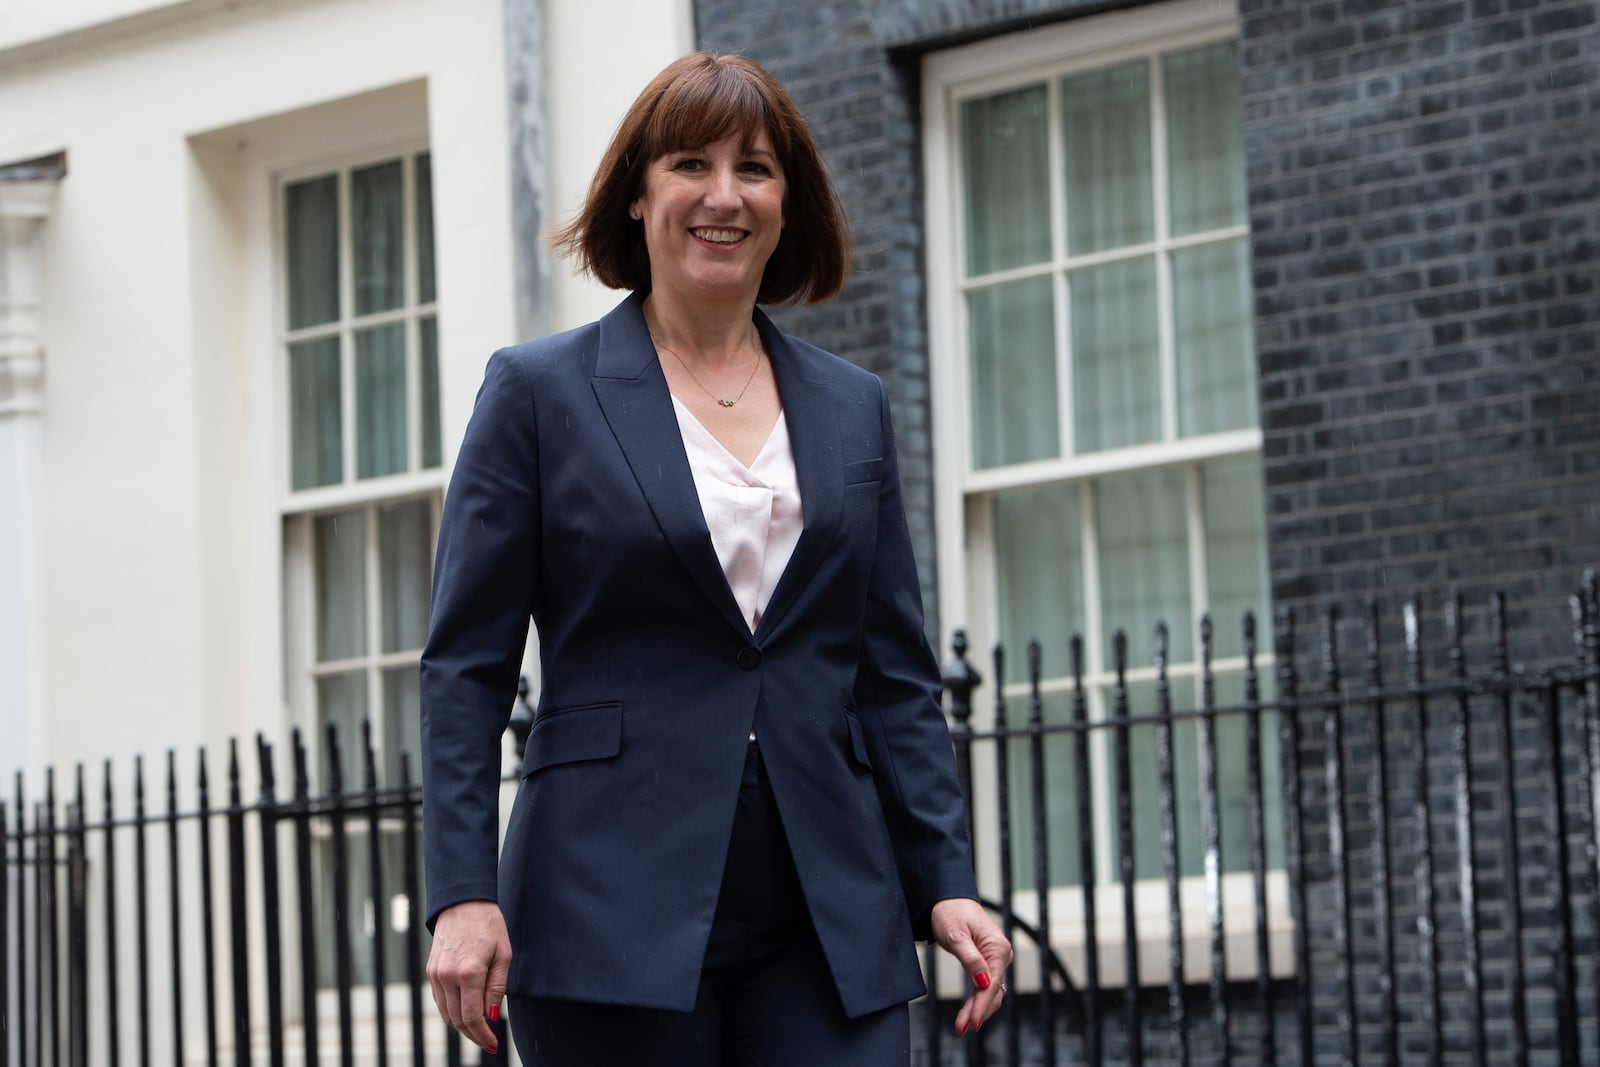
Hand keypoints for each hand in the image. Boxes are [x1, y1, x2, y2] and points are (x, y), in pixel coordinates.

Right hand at [427, 900, 511, 1053]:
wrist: (463, 902)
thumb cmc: (489, 926)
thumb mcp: (503, 954)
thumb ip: (497, 987)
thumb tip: (491, 1015)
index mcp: (468, 972)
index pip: (472, 1017)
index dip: (483, 1035)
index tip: (493, 1044)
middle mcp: (447, 976)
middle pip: (457, 1020)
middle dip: (473, 1035)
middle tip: (488, 1041)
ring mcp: (435, 974)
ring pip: (446, 1013)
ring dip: (462, 1025)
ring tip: (479, 1028)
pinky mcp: (430, 971)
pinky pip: (439, 1000)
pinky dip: (451, 1011)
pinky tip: (465, 1011)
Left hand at [931, 897, 1012, 1036]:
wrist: (948, 899)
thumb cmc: (950, 913)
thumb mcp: (956, 936)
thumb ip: (971, 960)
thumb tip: (983, 984)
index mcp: (998, 947)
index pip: (991, 984)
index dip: (982, 1005)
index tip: (972, 1022)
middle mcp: (1001, 954)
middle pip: (992, 991)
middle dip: (977, 1011)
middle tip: (962, 1029)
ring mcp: (996, 959)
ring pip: (990, 992)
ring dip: (977, 1009)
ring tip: (962, 1027)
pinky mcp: (988, 962)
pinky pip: (985, 986)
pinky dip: (977, 1000)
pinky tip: (969, 1014)